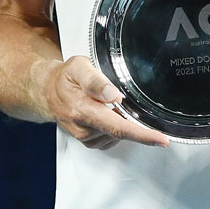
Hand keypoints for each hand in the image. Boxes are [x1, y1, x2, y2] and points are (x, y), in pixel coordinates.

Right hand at [43, 56, 169, 149]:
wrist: (47, 90)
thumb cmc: (65, 77)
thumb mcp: (79, 67)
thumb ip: (95, 81)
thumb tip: (113, 95)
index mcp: (83, 110)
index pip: (117, 127)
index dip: (142, 135)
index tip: (162, 140)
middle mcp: (83, 128)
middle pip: (121, 132)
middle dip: (134, 122)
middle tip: (128, 103)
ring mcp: (86, 137)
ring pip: (118, 135)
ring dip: (122, 121)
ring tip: (108, 103)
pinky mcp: (88, 142)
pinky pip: (111, 137)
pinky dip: (115, 126)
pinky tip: (106, 113)